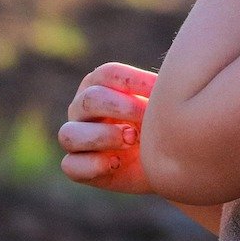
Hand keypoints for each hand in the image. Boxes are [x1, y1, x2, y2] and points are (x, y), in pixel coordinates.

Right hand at [58, 62, 157, 194]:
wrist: (161, 164)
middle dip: (122, 107)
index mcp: (98, 84)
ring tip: (132, 139)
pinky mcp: (77, 166)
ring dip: (104, 136)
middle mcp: (81, 108)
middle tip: (147, 117)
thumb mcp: (161, 104)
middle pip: (90, 99)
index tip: (160, 90)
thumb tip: (169, 78)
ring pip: (70, 133)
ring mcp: (75, 137)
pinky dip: (94, 165)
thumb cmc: (158, 125)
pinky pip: (71, 166)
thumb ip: (160, 89)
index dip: (134, 81)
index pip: (107, 74)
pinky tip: (117, 163)